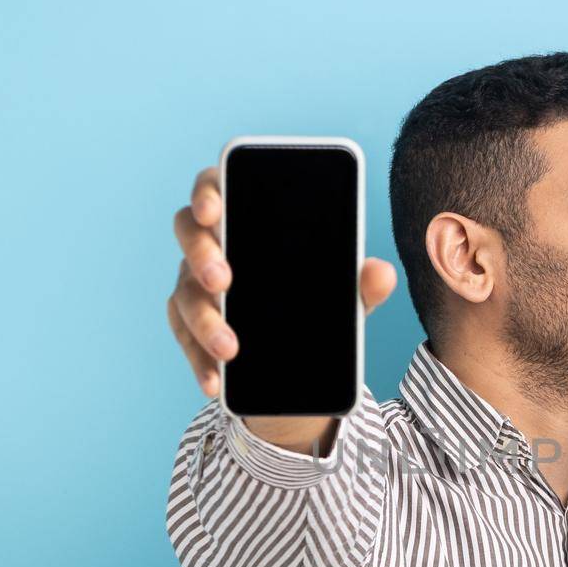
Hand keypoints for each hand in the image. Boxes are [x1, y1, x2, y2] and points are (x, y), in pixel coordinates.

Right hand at [166, 164, 396, 397]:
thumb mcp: (342, 294)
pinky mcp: (188, 326)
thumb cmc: (314, 299)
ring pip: (185, 293)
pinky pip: (185, 340)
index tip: (213, 209)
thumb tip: (381, 274)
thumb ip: (360, 283)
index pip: (217, 186)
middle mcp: (212, 244)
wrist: (299, 358)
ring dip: (205, 321)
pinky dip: (200, 362)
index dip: (208, 191)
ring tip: (229, 348)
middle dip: (202, 254)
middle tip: (222, 280)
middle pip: (188, 232)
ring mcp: (194, 284)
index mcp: (246, 218)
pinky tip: (215, 380)